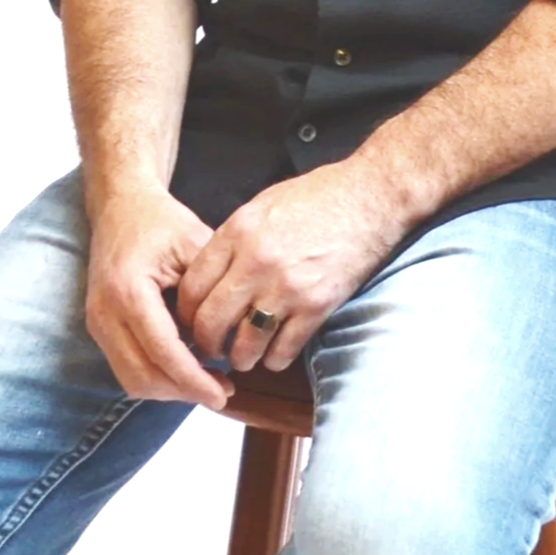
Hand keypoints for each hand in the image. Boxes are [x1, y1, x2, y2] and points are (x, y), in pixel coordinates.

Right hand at [84, 184, 230, 408]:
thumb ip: (209, 292)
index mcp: (128, 290)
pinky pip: (125, 368)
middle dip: (183, 392)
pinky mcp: (99, 327)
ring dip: (169, 390)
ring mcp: (97, 322)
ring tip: (207, 383)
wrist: (120, 207)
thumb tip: (226, 341)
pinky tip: (185, 369)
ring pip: (131, 379)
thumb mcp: (196, 245)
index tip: (223, 394)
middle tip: (222, 391)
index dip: (193, 380)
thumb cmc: (161, 221)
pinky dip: (156, 377)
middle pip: (143, 375)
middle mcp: (105, 312)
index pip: (162, 351)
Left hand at [175, 161, 410, 371]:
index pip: (192, 288)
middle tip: (212, 348)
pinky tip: (275, 353)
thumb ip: (233, 241)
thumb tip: (211, 275)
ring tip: (242, 357)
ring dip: (240, 357)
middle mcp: (256, 263)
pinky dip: (275, 358)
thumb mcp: (261, 206)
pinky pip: (283, 349)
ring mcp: (287, 287)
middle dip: (206, 343)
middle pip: (211, 321)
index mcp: (237, 233)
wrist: (370, 196)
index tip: (191, 322)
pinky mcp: (317, 305)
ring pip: (245, 344)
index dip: (185, 313)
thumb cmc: (317, 197)